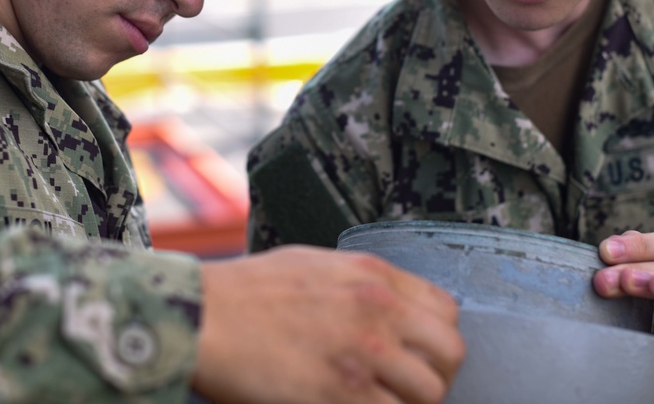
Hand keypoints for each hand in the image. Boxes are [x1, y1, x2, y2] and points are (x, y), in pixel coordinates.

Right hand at [192, 245, 463, 403]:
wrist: (203, 317)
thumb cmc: (248, 291)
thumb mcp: (315, 265)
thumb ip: (361, 284)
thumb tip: (391, 307)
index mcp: (373, 275)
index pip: (446, 311)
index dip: (435, 338)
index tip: (417, 353)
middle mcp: (378, 311)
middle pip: (450, 354)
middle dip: (435, 375)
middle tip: (407, 387)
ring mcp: (363, 356)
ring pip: (429, 394)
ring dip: (408, 402)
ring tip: (375, 400)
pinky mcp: (340, 396)